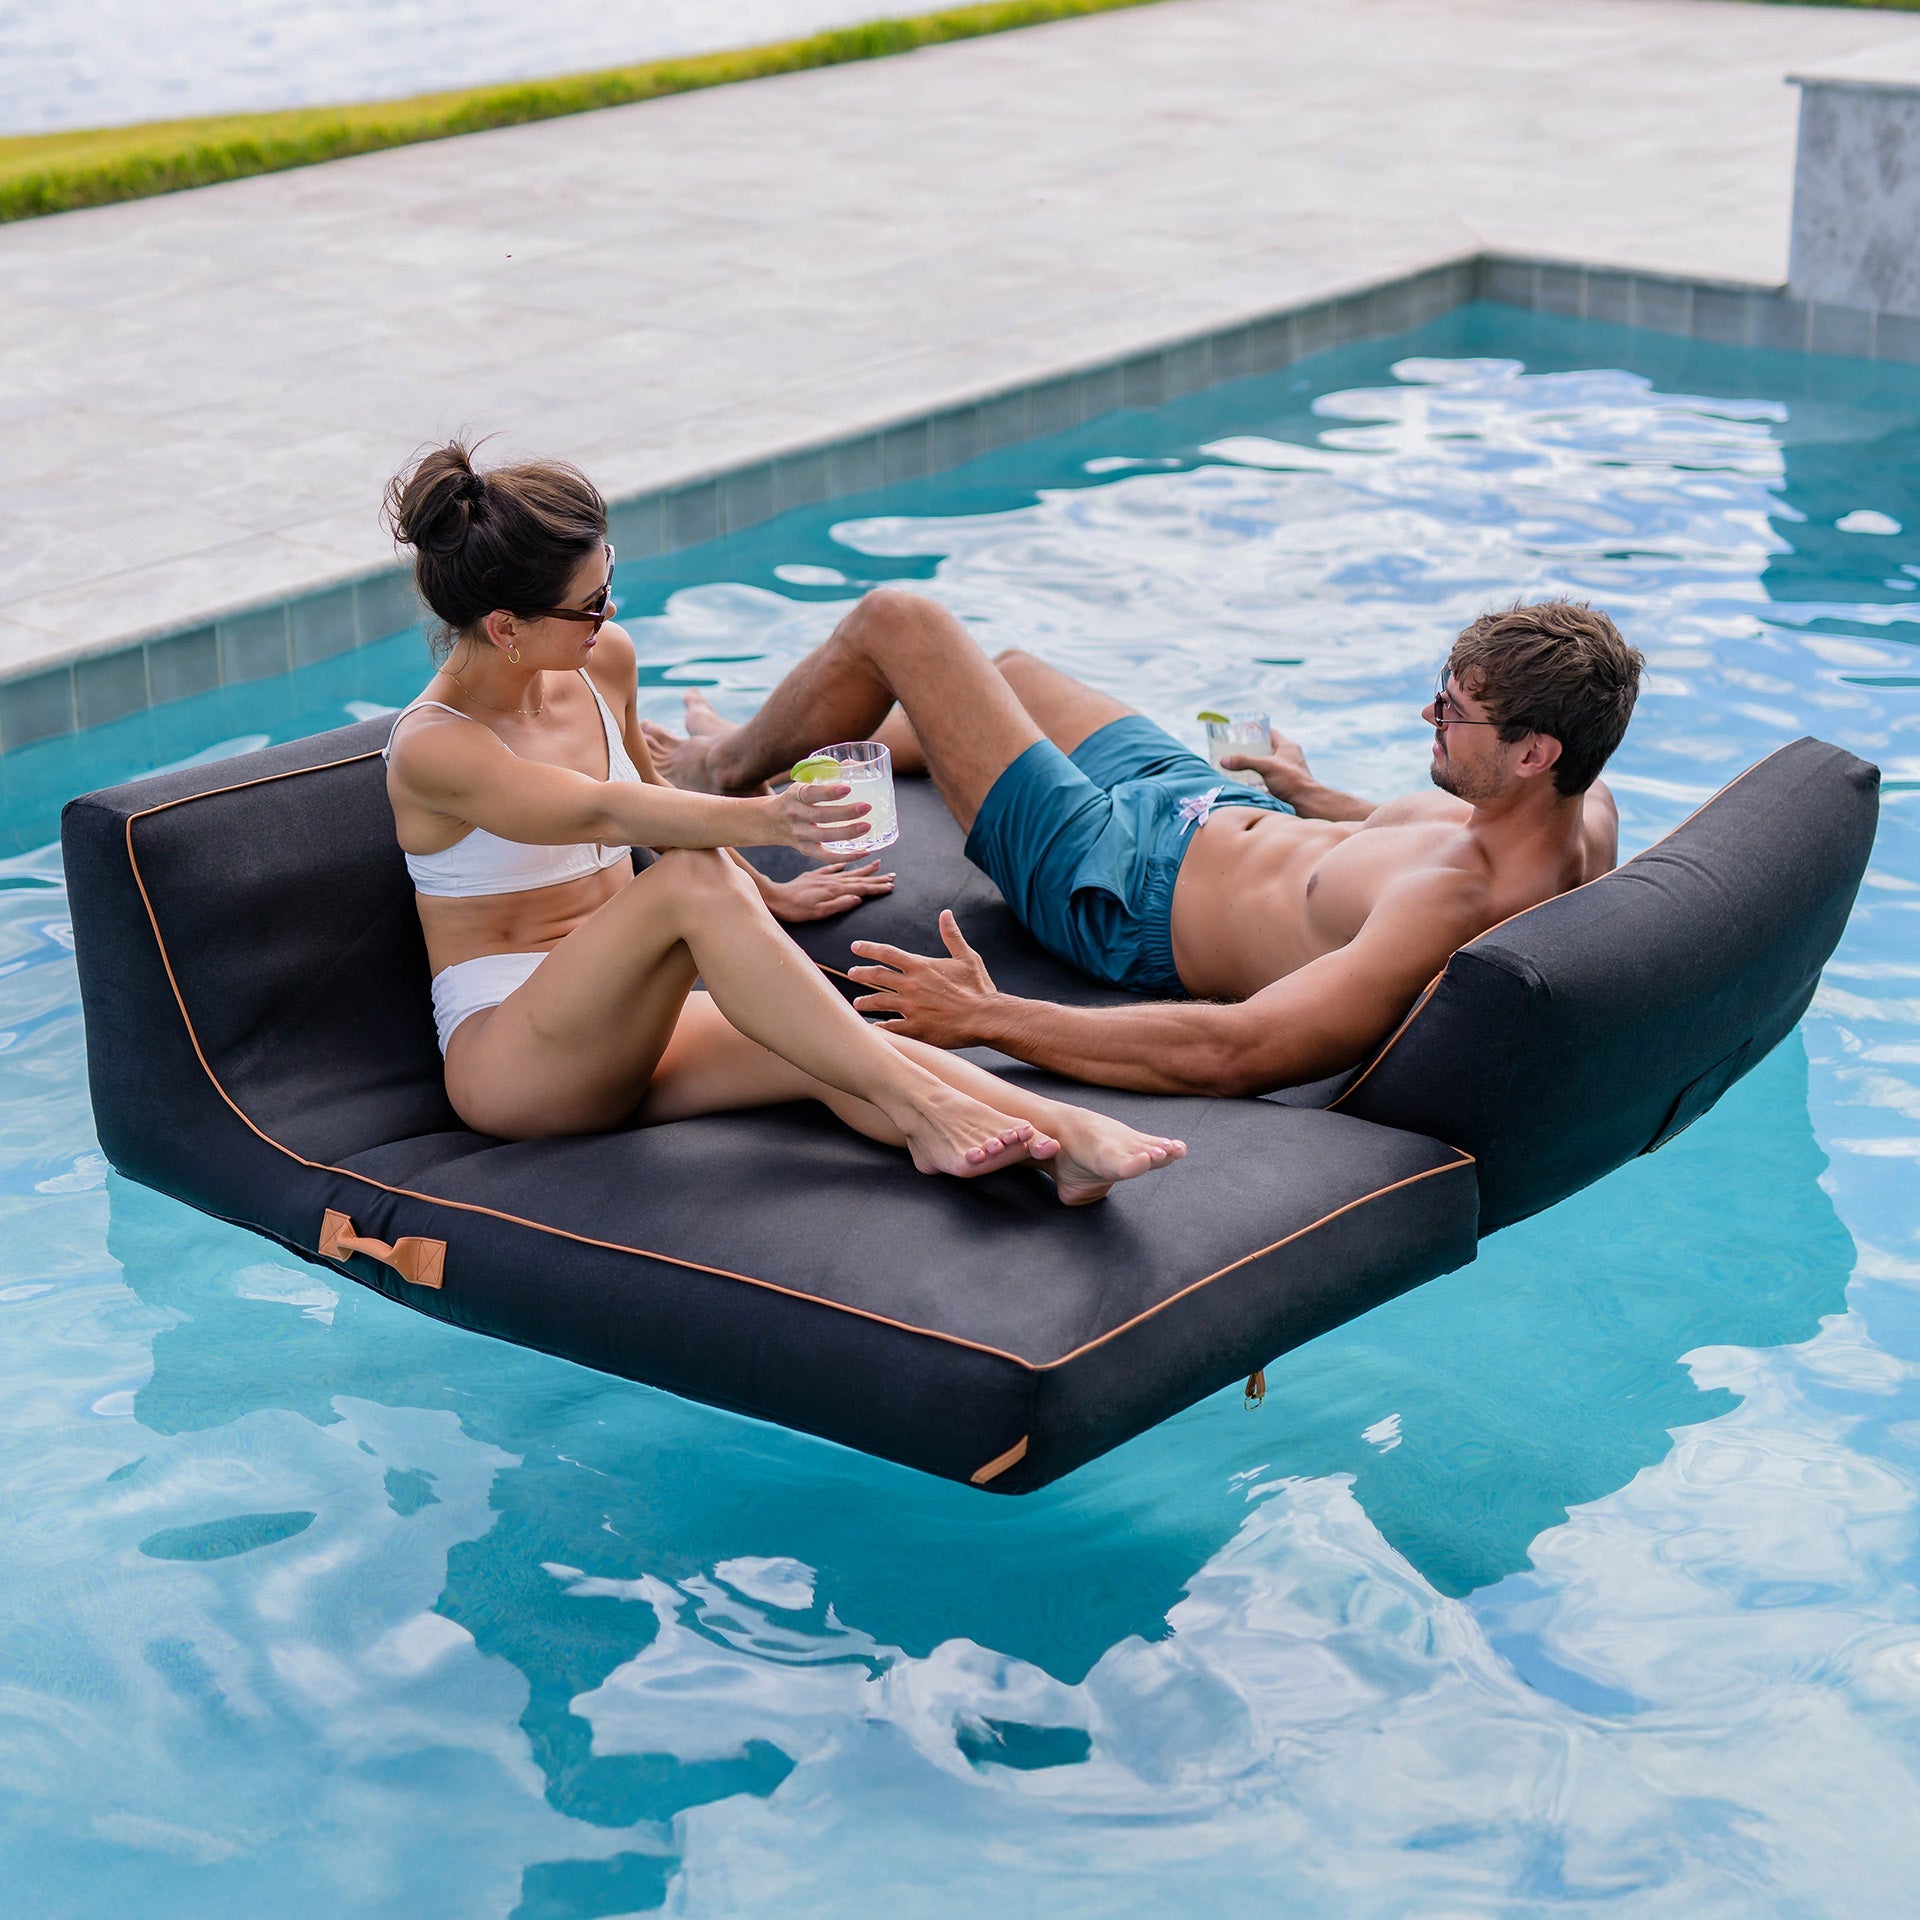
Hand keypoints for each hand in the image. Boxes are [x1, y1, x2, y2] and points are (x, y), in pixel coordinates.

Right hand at [762, 778, 869, 852]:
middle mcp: (795, 815)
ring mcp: (799, 834)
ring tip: (867, 827)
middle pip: (821, 816)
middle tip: (866, 807)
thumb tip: (854, 764)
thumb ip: (825, 775)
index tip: (847, 788)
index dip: (828, 792)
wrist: (771, 821)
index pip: (810, 793)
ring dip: (847, 833)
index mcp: (795, 795)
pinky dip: (845, 856)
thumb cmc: (796, 798)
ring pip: (824, 837)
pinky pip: (825, 856)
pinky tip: (863, 852)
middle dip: (845, 812)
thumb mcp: (803, 784)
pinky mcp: (805, 849)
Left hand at [765, 859, 894, 922]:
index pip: (861, 889)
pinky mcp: (813, 875)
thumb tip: (858, 899)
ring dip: (864, 870)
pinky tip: (847, 863)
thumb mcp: (819, 912)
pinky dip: (841, 865)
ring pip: (848, 872)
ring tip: (878, 864)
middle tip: (891, 876)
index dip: (877, 887)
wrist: (775, 897)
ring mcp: (823, 877)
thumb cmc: (796, 909)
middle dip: (876, 878)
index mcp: (835, 890)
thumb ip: (839, 905)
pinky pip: (831, 868)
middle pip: (858, 879)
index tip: (890, 886)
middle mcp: (831, 881)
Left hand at [847, 910, 998, 1046]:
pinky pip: (890, 1028)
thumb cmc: (978, 987)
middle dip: (860, 973)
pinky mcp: (915, 1028)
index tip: (855, 946)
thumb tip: (946, 914)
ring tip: (857, 1003)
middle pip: (876, 976)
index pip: (887, 953)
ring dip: (865, 1001)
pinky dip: (880, 1028)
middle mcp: (911, 985)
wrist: (985, 1017)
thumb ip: (952, 935)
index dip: (868, 948)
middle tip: (850, 973)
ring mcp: (910, 1007)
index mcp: (921, 966)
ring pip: (878, 1002)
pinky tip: (873, 1028)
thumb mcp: (967, 957)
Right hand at [1220, 725, 1315, 803]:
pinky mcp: (1285, 784)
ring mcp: (1287, 771)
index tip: (1243, 731)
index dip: (1257, 730)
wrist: (1306, 803)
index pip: (1270, 733)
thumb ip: (1244, 761)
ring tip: (1239, 765)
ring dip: (1255, 765)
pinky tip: (1248, 782)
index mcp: (1287, 746)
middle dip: (1253, 749)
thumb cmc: (1291, 780)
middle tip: (1236, 749)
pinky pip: (1269, 778)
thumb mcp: (1265, 766)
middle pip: (1268, 748)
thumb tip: (1223, 760)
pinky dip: (1259, 779)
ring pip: (1268, 764)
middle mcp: (1288, 757)